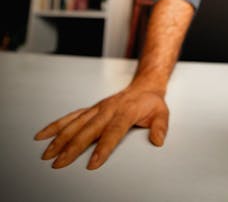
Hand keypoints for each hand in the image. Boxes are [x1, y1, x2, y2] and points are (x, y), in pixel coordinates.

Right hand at [34, 84, 168, 169]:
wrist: (143, 86)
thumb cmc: (151, 103)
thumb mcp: (162, 113)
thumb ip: (160, 127)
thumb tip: (158, 140)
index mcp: (126, 111)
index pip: (113, 131)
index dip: (103, 148)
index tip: (93, 164)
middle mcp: (108, 109)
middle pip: (88, 130)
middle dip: (73, 147)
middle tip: (60, 163)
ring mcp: (97, 109)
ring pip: (76, 124)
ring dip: (61, 138)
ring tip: (48, 154)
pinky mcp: (91, 110)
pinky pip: (71, 117)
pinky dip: (56, 125)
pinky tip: (43, 135)